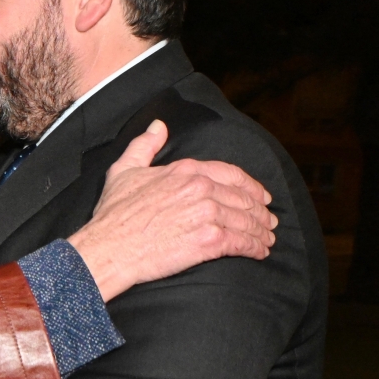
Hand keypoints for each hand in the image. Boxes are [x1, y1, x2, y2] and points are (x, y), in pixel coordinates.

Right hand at [69, 120, 276, 300]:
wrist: (110, 247)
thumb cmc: (113, 214)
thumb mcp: (124, 170)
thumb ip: (145, 145)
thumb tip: (158, 126)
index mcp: (186, 170)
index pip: (231, 174)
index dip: (250, 186)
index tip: (260, 196)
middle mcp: (201, 189)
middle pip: (243, 199)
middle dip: (260, 211)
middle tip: (268, 222)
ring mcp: (207, 214)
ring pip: (246, 221)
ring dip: (260, 231)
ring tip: (266, 239)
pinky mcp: (209, 241)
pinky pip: (241, 242)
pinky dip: (254, 247)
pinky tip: (258, 252)